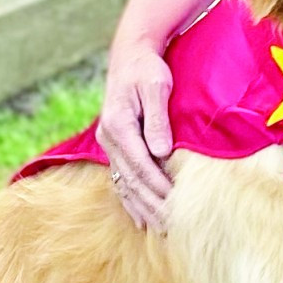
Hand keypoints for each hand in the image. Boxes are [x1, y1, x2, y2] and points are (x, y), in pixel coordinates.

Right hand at [99, 37, 174, 229]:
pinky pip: (121, 179)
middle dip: (151, 203)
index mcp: (117, 123)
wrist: (130, 54)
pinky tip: (140, 219)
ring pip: (124, 183)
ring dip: (141, 207)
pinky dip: (130, 200)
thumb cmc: (147, 68)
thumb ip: (157, 118)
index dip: (156, 184)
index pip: (139, 162)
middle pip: (130, 178)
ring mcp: (109, 143)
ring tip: (159, 228)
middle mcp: (108, 137)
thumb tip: (162, 151)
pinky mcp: (115, 146)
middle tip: (171, 225)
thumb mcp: (156, 86)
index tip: (174, 201)